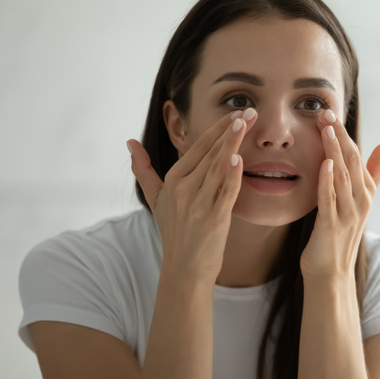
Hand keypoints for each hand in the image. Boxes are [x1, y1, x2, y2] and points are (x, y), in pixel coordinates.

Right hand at [128, 109, 256, 281]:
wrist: (185, 268)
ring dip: (232, 144)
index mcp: (174, 180)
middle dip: (231, 130)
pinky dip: (231, 176)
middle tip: (250, 110)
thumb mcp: (155, 198)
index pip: (198, 147)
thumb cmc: (174, 231)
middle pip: (210, 153)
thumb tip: (129, 142)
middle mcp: (184, 189)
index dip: (218, 129)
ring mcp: (198, 203)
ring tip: (245, 123)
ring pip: (218, 167)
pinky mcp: (214, 219)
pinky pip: (224, 193)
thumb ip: (143, 169)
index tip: (236, 112)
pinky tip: (237, 159)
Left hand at [300, 109, 379, 279]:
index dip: (344, 134)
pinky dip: (328, 180)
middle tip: (325, 113)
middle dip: (339, 136)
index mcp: (365, 192)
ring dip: (333, 151)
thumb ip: (372, 174)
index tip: (330, 113)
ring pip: (342, 176)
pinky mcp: (332, 226)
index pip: (356, 156)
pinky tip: (324, 164)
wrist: (330, 272)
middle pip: (350, 162)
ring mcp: (348, 214)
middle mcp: (360, 201)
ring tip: (326, 129)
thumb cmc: (339, 235)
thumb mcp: (357, 201)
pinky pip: (330, 199)